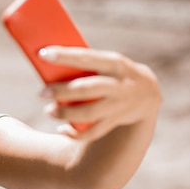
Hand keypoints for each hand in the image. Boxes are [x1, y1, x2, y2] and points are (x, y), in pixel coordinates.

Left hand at [38, 46, 161, 140]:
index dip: (64, 56)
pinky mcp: (115, 121)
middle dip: (62, 91)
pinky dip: (76, 134)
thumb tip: (44, 59)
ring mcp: (118, 105)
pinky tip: (62, 129)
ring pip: (89, 113)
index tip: (42, 54)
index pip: (86, 58)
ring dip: (66, 113)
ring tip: (48, 111)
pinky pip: (93, 132)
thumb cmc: (113, 72)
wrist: (147, 92)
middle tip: (41, 93)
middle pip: (87, 89)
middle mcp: (118, 84)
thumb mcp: (106, 62)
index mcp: (114, 63)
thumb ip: (83, 63)